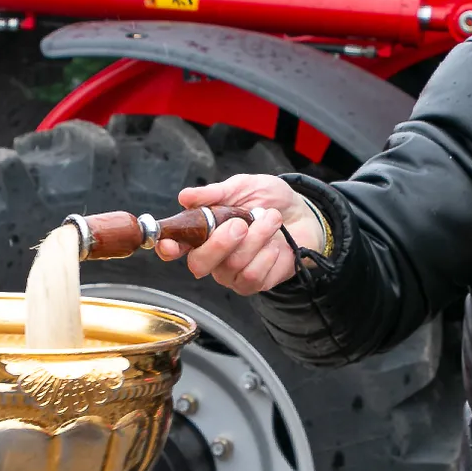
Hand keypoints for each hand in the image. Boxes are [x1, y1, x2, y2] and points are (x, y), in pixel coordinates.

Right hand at [160, 174, 327, 294]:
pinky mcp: (255, 283)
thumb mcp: (243, 186)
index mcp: (203, 232)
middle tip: (241, 223)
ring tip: (271, 219)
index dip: (168, 248)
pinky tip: (276, 244)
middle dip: (220, 244)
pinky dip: (267, 256)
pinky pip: (253, 277)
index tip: (170, 244)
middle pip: (199, 264)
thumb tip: (185, 197)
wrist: (303, 214)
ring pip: (232, 267)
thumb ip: (215, 193)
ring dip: (256, 239)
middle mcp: (213, 256)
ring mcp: (233, 273)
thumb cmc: (269, 199)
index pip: (176, 247)